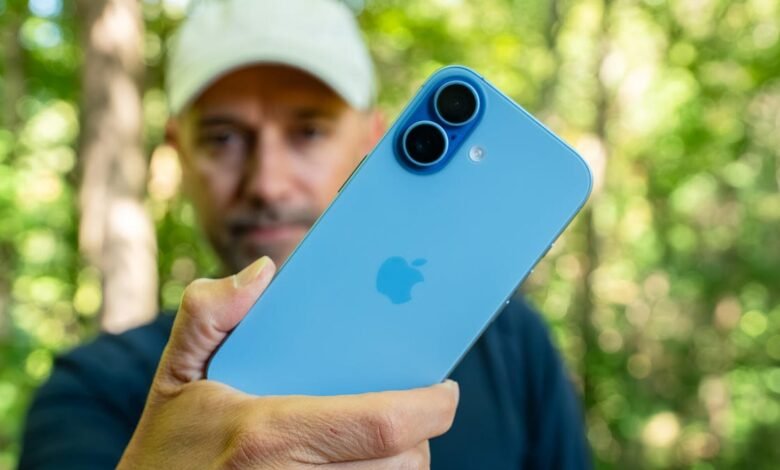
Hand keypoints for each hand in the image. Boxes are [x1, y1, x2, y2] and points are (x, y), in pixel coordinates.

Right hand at [118, 256, 458, 468]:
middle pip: (402, 462)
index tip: (447, 390)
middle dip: (417, 434)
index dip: (431, 406)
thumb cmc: (168, 448)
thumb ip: (211, 313)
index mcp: (268, 435)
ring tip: (384, 438)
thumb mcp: (176, 374)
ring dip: (401, 462)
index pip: (383, 423)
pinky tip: (361, 461)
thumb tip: (264, 273)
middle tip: (410, 409)